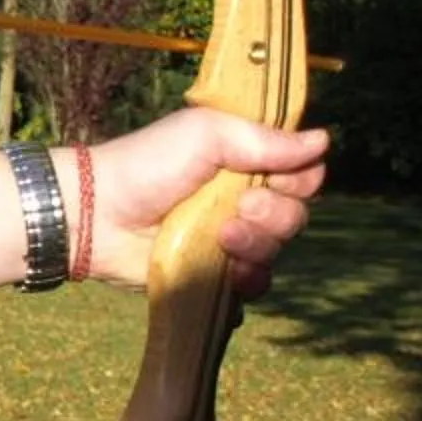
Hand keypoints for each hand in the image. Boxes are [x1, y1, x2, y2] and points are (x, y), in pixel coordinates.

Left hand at [83, 108, 328, 296]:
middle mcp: (244, 200)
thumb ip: (264, 139)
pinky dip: (246, 280)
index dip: (299, 179)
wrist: (98, 215)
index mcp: (246, 161)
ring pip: (275, 252)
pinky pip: (251, 286)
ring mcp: (229, 240)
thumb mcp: (205, 134)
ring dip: (256, 245)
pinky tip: (227, 271)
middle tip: (239, 206)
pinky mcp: (212, 275)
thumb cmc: (147, 165)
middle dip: (275, 213)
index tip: (274, 175)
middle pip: (295, 215)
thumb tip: (323, 140)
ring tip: (220, 237)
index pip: (303, 174)